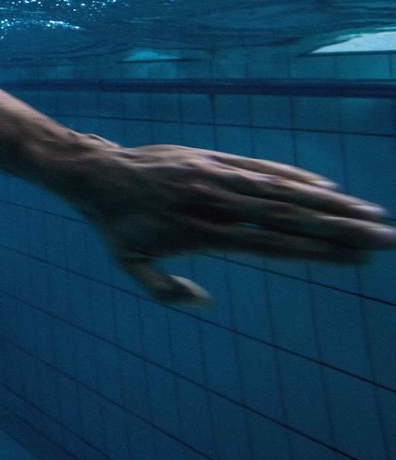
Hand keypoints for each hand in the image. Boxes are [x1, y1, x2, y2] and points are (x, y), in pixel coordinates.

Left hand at [70, 141, 394, 305]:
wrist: (93, 173)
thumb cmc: (114, 225)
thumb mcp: (129, 264)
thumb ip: (165, 289)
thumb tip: (205, 301)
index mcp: (201, 233)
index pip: (272, 245)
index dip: (317, 252)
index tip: (356, 259)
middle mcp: (214, 203)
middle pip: (288, 217)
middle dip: (340, 228)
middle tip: (384, 238)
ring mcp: (214, 176)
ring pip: (280, 190)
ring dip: (328, 201)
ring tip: (368, 213)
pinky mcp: (210, 157)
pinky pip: (258, 167)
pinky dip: (292, 175)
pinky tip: (324, 185)